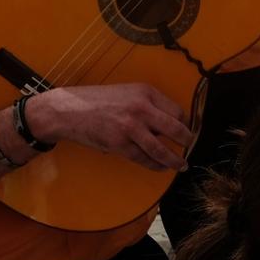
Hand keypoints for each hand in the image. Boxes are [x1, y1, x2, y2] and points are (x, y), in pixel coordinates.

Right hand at [28, 83, 194, 171]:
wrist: (68, 110)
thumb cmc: (98, 100)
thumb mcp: (127, 92)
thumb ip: (148, 105)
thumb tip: (169, 124)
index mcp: (146, 92)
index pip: (177, 111)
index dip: (185, 123)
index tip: (188, 131)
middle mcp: (141, 108)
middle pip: (175, 129)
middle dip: (187, 141)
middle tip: (191, 147)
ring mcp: (130, 128)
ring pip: (160, 149)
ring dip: (174, 160)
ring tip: (181, 165)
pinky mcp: (119, 144)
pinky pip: (143, 158)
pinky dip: (155, 165)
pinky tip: (161, 167)